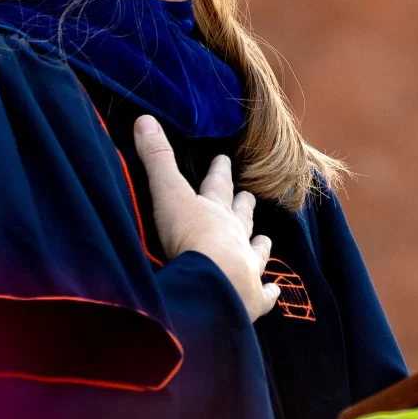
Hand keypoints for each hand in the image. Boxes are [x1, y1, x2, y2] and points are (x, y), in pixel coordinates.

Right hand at [130, 114, 280, 321]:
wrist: (213, 283)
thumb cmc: (189, 237)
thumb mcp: (168, 194)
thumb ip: (156, 159)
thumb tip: (144, 118)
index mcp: (216, 212)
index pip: (217, 186)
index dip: (219, 172)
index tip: (224, 160)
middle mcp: (236, 236)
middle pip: (242, 216)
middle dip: (244, 204)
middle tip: (249, 195)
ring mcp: (247, 268)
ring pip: (257, 251)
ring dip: (259, 244)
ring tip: (265, 239)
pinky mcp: (252, 299)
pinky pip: (265, 295)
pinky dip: (269, 292)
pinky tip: (273, 291)